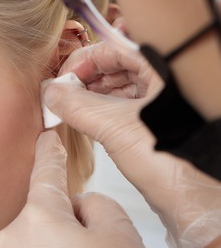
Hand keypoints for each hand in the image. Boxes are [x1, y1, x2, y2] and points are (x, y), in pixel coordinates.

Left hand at [0, 131, 153, 247]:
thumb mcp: (122, 239)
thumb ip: (97, 205)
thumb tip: (78, 205)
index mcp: (39, 217)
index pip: (45, 171)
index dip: (49, 151)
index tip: (45, 137)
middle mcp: (10, 237)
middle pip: (40, 217)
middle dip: (62, 229)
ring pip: (29, 247)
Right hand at [44, 42, 220, 247]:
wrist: (196, 201)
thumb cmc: (176, 163)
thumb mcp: (114, 128)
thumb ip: (77, 106)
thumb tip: (50, 93)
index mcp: (166, 66)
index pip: (115, 46)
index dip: (84, 60)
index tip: (62, 78)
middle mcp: (169, 78)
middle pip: (119, 64)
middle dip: (87, 78)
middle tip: (62, 94)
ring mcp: (167, 100)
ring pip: (123, 85)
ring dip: (94, 95)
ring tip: (71, 109)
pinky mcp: (162, 122)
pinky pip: (129, 105)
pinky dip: (106, 110)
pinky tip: (89, 120)